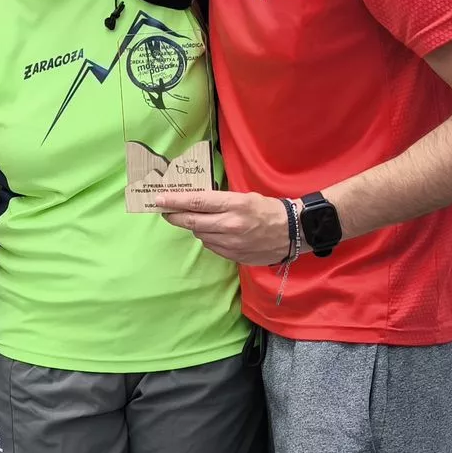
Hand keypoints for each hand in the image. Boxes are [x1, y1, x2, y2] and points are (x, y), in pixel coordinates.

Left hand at [155, 189, 291, 263]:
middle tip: (165, 211)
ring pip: (200, 234)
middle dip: (174, 216)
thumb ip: (220, 200)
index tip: (159, 199)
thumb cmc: (268, 209)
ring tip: (197, 220)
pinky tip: (213, 232)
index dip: (174, 201)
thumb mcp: (245, 196)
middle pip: (192, 221)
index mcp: (234, 205)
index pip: (196, 202)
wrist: (292, 232)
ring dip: (195, 227)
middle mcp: (230, 225)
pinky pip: (210, 246)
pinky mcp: (233, 256)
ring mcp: (231, 243)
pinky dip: (207, 238)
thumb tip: (194, 200)